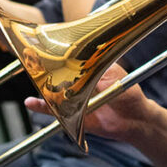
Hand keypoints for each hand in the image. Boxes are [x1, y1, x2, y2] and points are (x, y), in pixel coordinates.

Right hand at [24, 62, 156, 143]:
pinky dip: (41, 107)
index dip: (55, 54)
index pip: (67, 58)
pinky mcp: (71, 115)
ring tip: (31, 78)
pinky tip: (31, 102)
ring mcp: (73, 98)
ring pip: (52, 91)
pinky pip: (54, 111)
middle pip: (56, 74)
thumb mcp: (114, 75)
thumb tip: (80, 57)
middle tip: (30, 61)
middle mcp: (78, 82)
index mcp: (87, 69)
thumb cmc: (129, 94)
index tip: (41, 47)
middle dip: (44, 68)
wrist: (135, 119)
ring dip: (40, 87)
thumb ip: (96, 68)